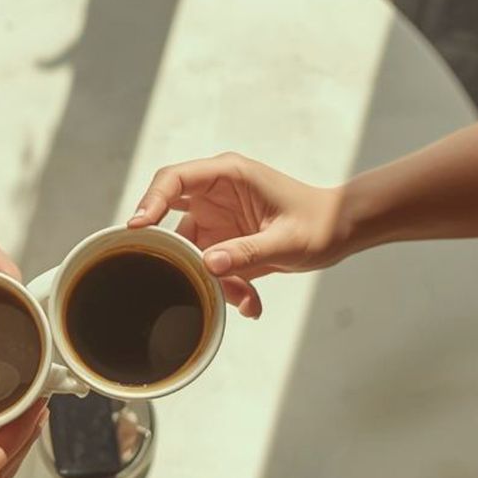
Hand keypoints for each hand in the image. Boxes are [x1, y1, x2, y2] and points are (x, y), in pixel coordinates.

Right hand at [127, 152, 347, 318]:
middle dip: (175, 253)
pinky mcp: (223, 242)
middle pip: (169, 218)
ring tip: (243, 297)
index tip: (138, 227)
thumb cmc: (319, 224)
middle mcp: (215, 194)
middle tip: (178, 280)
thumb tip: (208, 264)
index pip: (173, 179)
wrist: (339, 232)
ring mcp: (217, 219)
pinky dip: (225, 287)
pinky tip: (251, 302)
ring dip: (210, 279)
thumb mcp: (286, 240)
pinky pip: (209, 268)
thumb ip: (248, 252)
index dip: (150, 200)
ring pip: (190, 252)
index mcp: (228, 176)